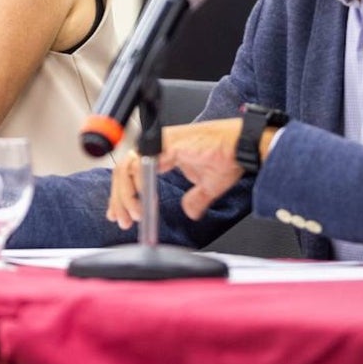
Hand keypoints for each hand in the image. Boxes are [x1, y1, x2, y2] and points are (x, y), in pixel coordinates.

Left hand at [106, 119, 245, 226]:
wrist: (243, 144)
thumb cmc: (229, 156)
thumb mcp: (208, 185)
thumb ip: (196, 199)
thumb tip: (190, 211)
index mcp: (163, 153)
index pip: (132, 172)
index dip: (123, 194)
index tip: (122, 213)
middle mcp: (157, 146)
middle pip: (123, 171)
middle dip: (119, 199)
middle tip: (121, 220)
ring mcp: (159, 143)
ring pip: (126, 167)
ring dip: (125, 195)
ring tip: (134, 215)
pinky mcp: (167, 144)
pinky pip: (142, 164)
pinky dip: (138, 183)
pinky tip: (144, 199)